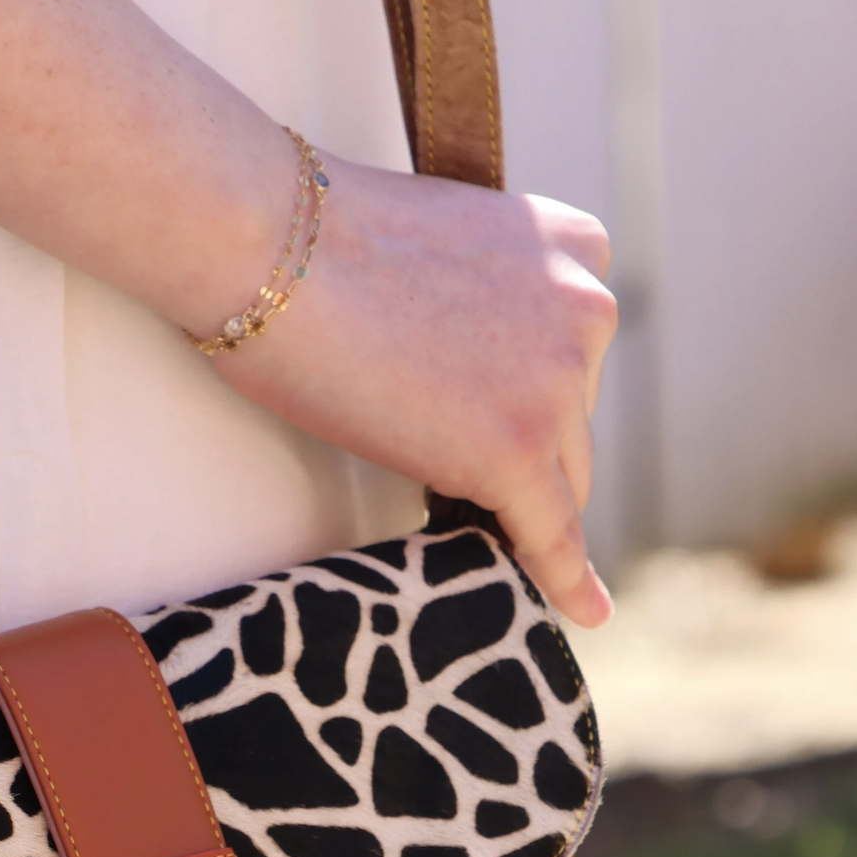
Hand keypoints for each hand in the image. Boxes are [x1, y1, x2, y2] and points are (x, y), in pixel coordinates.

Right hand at [212, 162, 617, 626]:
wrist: (267, 246)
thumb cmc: (313, 244)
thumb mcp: (438, 244)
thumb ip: (480, 295)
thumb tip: (469, 366)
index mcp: (573, 245)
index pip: (572, 354)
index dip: (521, 395)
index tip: (484, 414)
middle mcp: (589, 309)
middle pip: (570, 423)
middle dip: (514, 446)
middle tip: (429, 441)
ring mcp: (557, 386)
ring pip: (557, 481)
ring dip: (507, 495)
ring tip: (416, 469)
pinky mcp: (513, 452)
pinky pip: (549, 535)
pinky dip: (564, 578)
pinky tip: (586, 612)